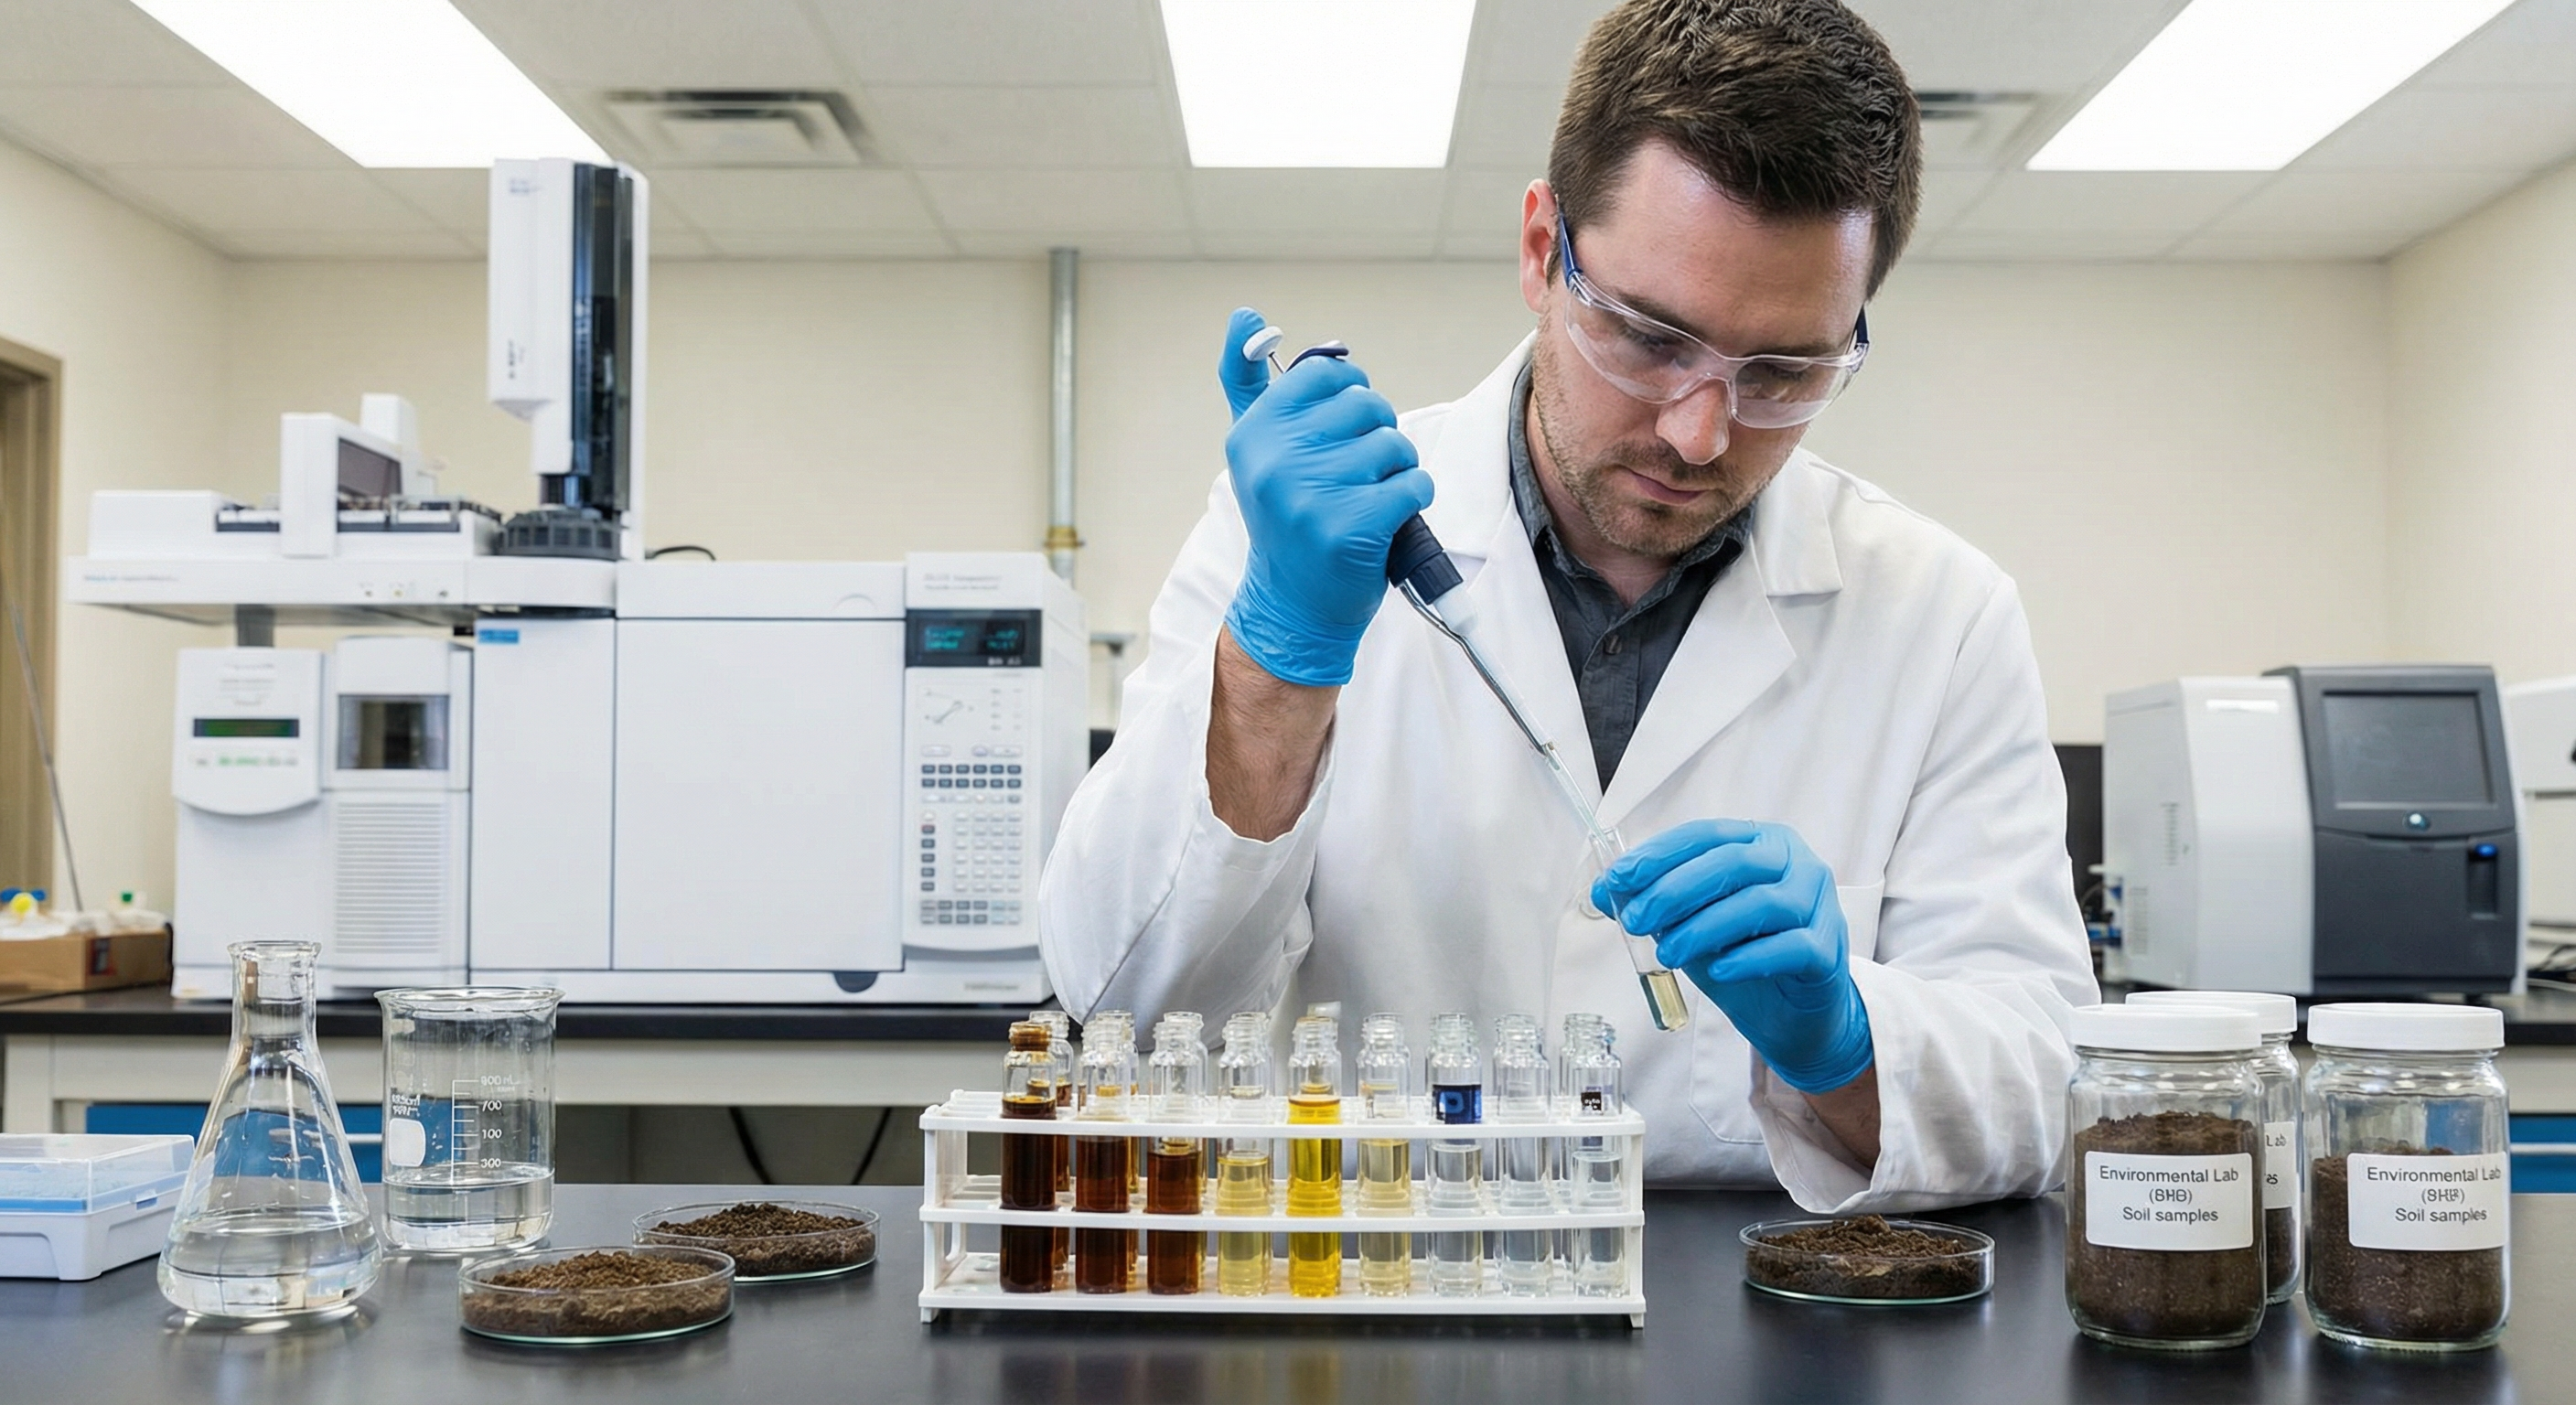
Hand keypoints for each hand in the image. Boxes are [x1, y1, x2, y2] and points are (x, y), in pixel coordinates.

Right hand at [1216, 308, 1432, 687]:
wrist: (1293, 604)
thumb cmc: (1285, 515)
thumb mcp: (1255, 448)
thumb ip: (1250, 380)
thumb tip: (1245, 314)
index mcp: (1253, 433)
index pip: (1325, 375)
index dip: (1349, 398)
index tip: (1339, 432)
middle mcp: (1274, 460)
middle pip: (1366, 404)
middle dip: (1376, 434)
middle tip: (1358, 471)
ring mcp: (1311, 495)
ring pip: (1394, 444)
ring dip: (1397, 469)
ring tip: (1371, 496)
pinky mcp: (1350, 527)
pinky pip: (1414, 483)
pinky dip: (1414, 497)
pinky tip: (1389, 518)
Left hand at [1592, 819, 1871, 1094]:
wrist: (1791, 1013)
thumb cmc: (1741, 954)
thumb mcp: (1691, 923)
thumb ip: (1656, 904)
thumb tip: (1605, 893)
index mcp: (1761, 842)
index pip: (1705, 835)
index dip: (1659, 854)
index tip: (1618, 879)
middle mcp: (1796, 863)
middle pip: (1733, 863)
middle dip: (1675, 890)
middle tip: (1637, 920)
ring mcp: (1820, 904)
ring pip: (1761, 903)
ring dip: (1705, 927)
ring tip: (1668, 953)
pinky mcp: (1827, 950)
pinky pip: (1790, 946)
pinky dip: (1749, 957)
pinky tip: (1719, 971)